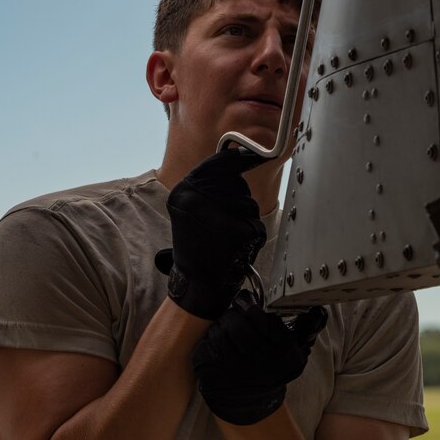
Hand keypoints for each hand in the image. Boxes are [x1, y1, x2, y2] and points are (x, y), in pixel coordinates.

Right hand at [160, 148, 267, 319]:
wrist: (195, 284)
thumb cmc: (197, 246)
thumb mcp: (192, 209)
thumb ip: (210, 186)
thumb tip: (238, 157)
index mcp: (184, 192)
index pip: (217, 163)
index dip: (237, 159)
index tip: (249, 156)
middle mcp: (197, 199)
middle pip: (237, 183)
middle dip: (238, 199)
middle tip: (223, 222)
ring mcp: (217, 214)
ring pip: (249, 203)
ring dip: (245, 218)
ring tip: (226, 236)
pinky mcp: (235, 231)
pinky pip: (255, 223)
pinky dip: (252, 235)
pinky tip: (236, 246)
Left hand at [192, 292, 327, 424]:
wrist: (252, 406)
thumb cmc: (270, 373)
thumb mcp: (292, 355)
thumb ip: (298, 330)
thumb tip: (311, 311)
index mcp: (280, 353)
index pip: (259, 317)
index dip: (249, 305)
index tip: (245, 301)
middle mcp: (259, 361)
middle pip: (237, 322)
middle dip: (233, 315)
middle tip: (234, 316)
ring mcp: (233, 369)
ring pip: (220, 331)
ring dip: (220, 327)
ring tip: (226, 332)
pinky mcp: (212, 374)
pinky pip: (206, 346)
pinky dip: (209, 342)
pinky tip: (217, 347)